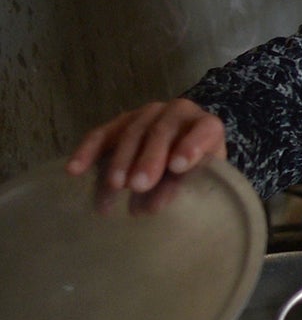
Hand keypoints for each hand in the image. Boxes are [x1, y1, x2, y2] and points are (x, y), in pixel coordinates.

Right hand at [67, 99, 225, 193]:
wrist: (182, 155)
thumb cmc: (197, 172)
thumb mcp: (200, 179)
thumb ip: (183, 189)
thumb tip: (151, 207)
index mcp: (208, 126)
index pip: (205, 131)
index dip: (192, 147)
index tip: (178, 167)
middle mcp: (179, 112)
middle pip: (162, 132)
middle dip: (149, 159)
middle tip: (138, 185)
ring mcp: (148, 114)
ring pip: (131, 133)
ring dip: (121, 160)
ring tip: (114, 186)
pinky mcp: (122, 122)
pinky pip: (102, 134)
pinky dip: (88, 151)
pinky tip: (75, 169)